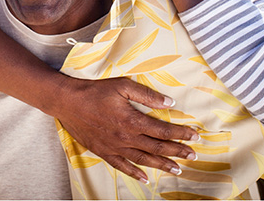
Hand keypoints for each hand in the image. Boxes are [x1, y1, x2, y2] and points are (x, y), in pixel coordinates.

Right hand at [52, 75, 198, 183]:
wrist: (67, 102)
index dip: (181, 134)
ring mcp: (114, 147)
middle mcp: (125, 138)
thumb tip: (169, 102)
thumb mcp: (122, 86)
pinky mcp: (103, 151)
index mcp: (132, 121)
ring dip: (162, 165)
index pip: (163, 130)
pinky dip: (134, 173)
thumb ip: (147, 95)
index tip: (195, 136)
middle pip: (157, 148)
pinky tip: (145, 177)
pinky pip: (122, 166)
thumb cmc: (94, 91)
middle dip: (177, 151)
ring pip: (143, 160)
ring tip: (177, 169)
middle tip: (193, 155)